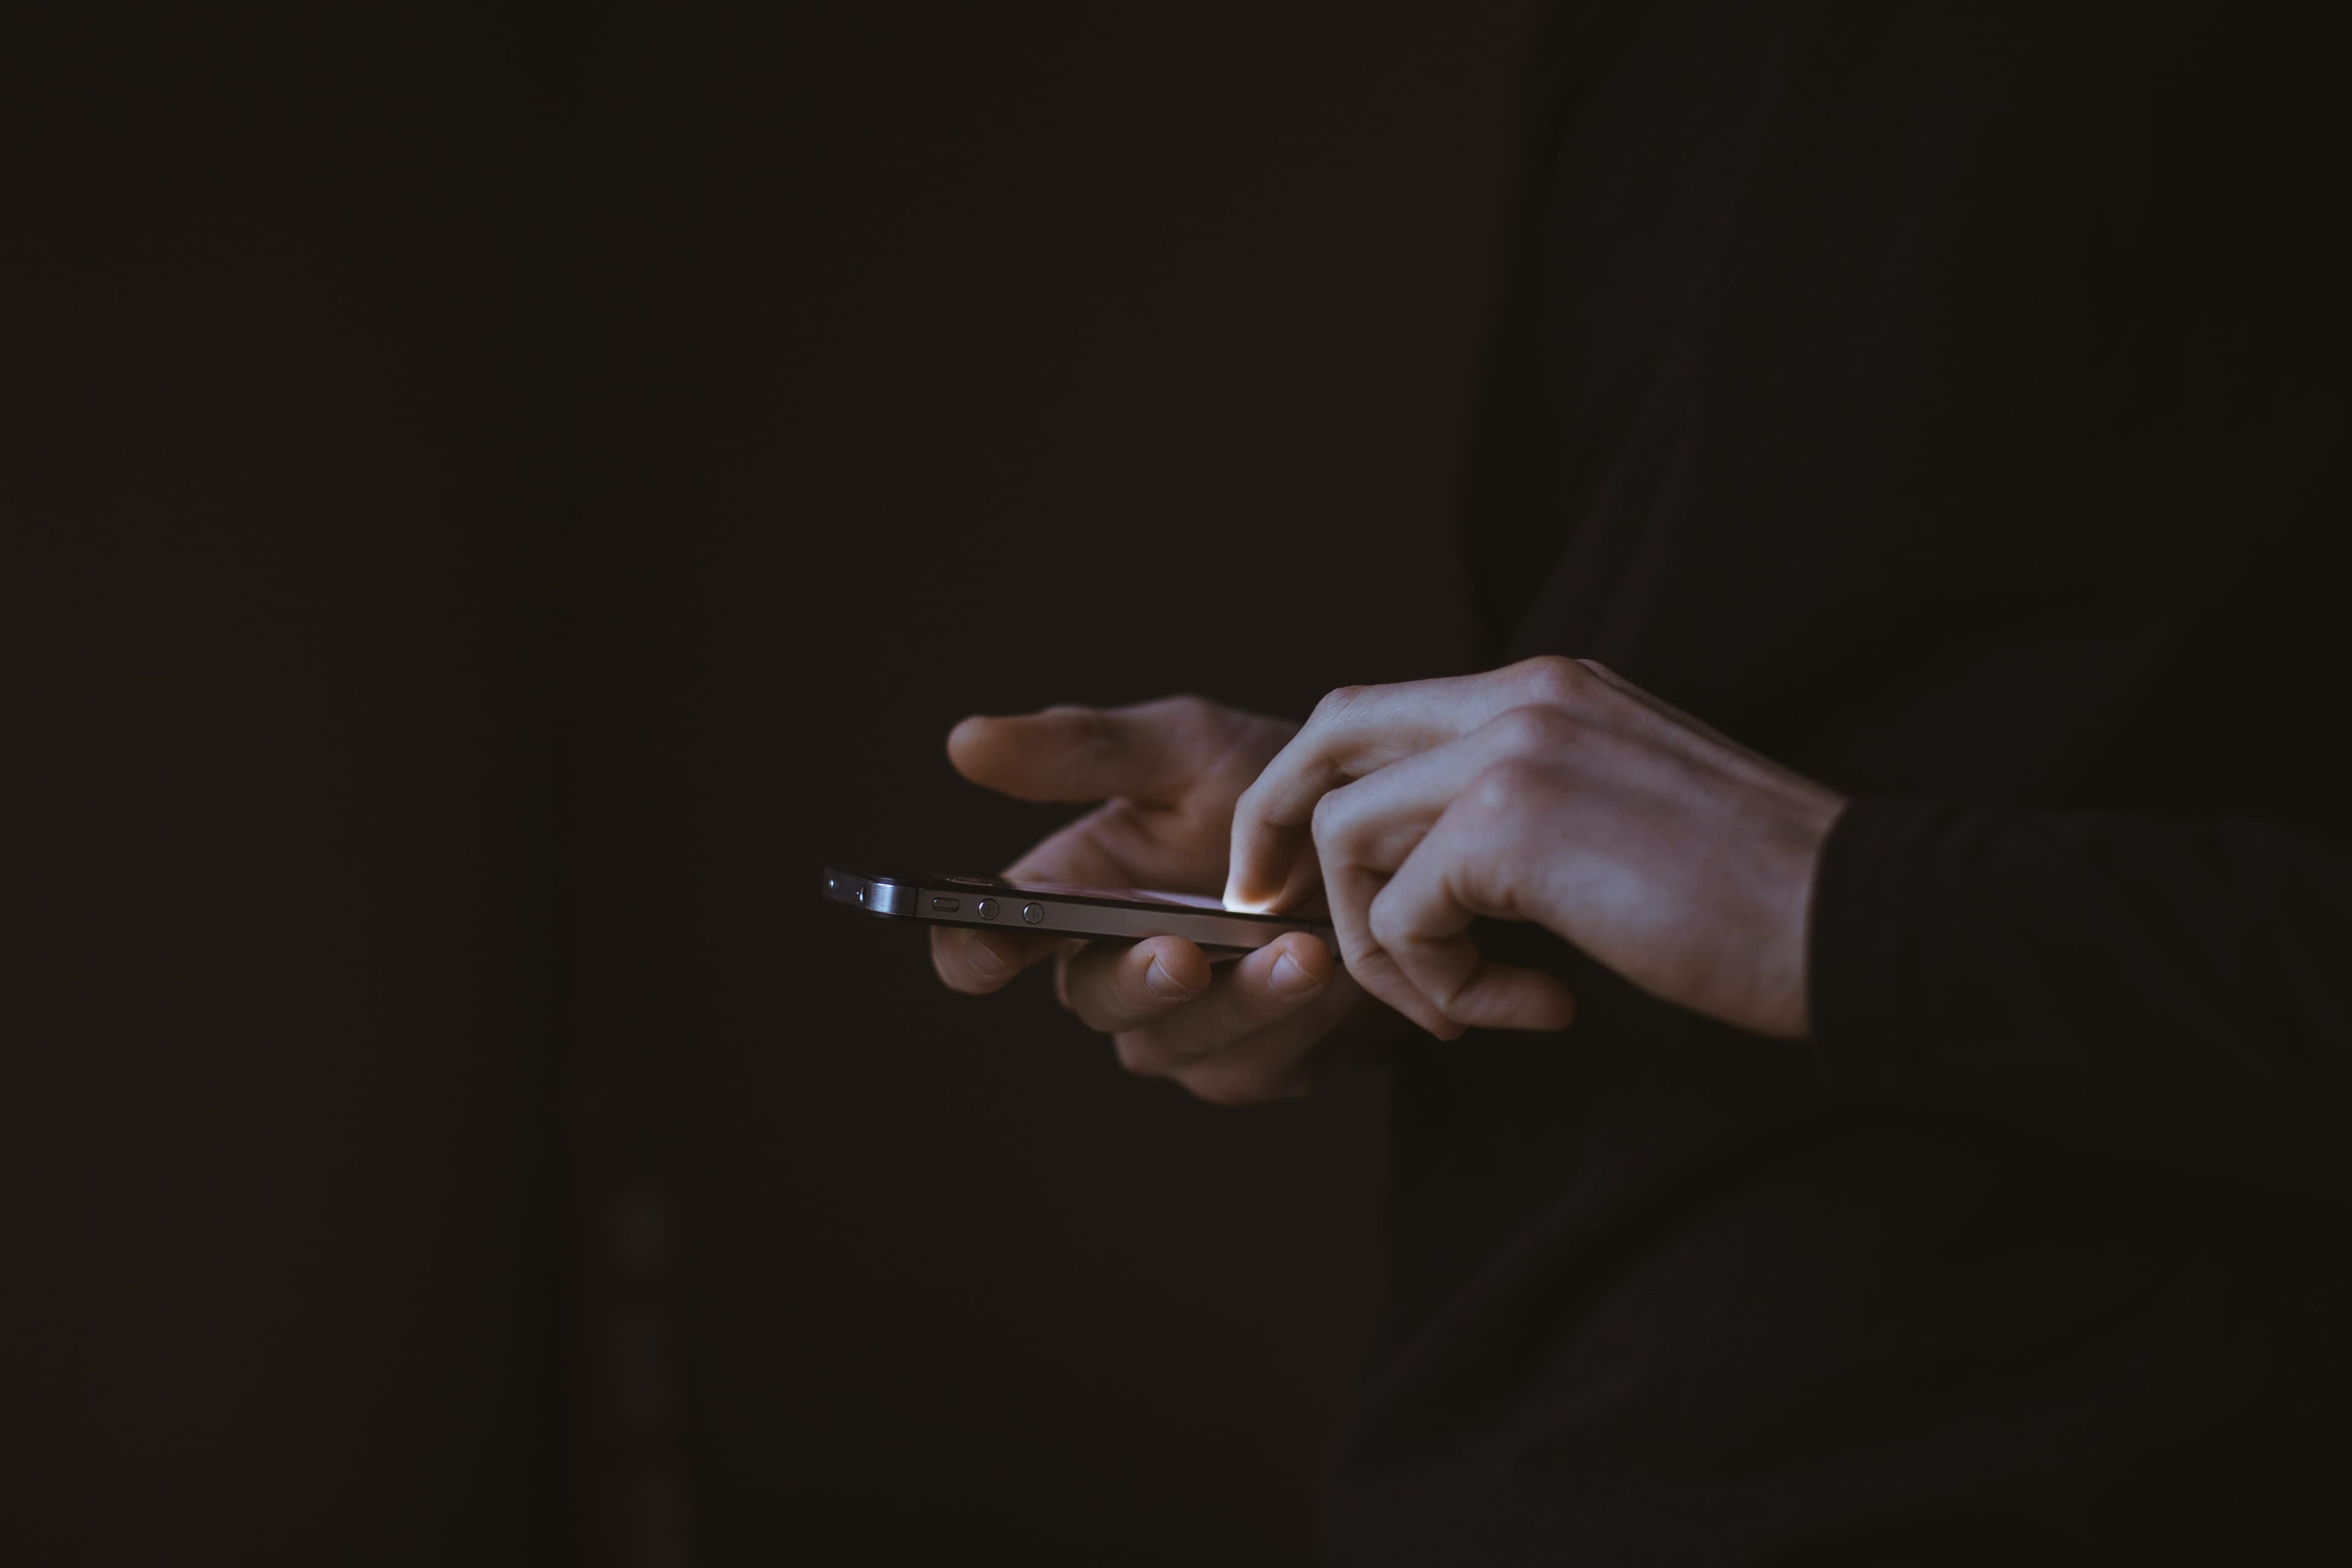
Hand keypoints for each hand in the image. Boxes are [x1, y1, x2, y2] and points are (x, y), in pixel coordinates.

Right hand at [932, 696, 1379, 1102]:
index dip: (975, 950)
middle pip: (1092, 1001)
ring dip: (1240, 1001)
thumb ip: (1083, 751)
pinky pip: (1258, 1061)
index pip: (989, 943)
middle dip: (1136, 980)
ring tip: (1300, 951)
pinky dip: (1297, 1018)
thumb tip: (965, 741)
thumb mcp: (1184, 748)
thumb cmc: (1271, 787)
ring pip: (1179, 1041)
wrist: (1387, 839)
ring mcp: (1183, 1031)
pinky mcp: (1256, 1066)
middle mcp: (1113, 974)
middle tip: (1181, 954)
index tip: (990, 945)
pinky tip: (1336, 970)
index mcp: (1070, 898)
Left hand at [1225, 656, 1847, 1040]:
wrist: (1857, 920)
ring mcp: (1514, 749)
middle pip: (1325, 739)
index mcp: (1547, 688)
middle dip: (1274, 831)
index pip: (1373, 711)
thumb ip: (1519, 811)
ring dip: (1383, 944)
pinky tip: (1531, 1009)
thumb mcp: (1617, 814)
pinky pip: (1405, 914)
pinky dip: (1441, 985)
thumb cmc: (1753, 896)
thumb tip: (1424, 870)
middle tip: (1270, 915)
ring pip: (1347, 835)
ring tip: (1464, 1004)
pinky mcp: (1514, 825)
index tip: (1293, 874)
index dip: (1310, 790)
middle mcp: (1520, 695)